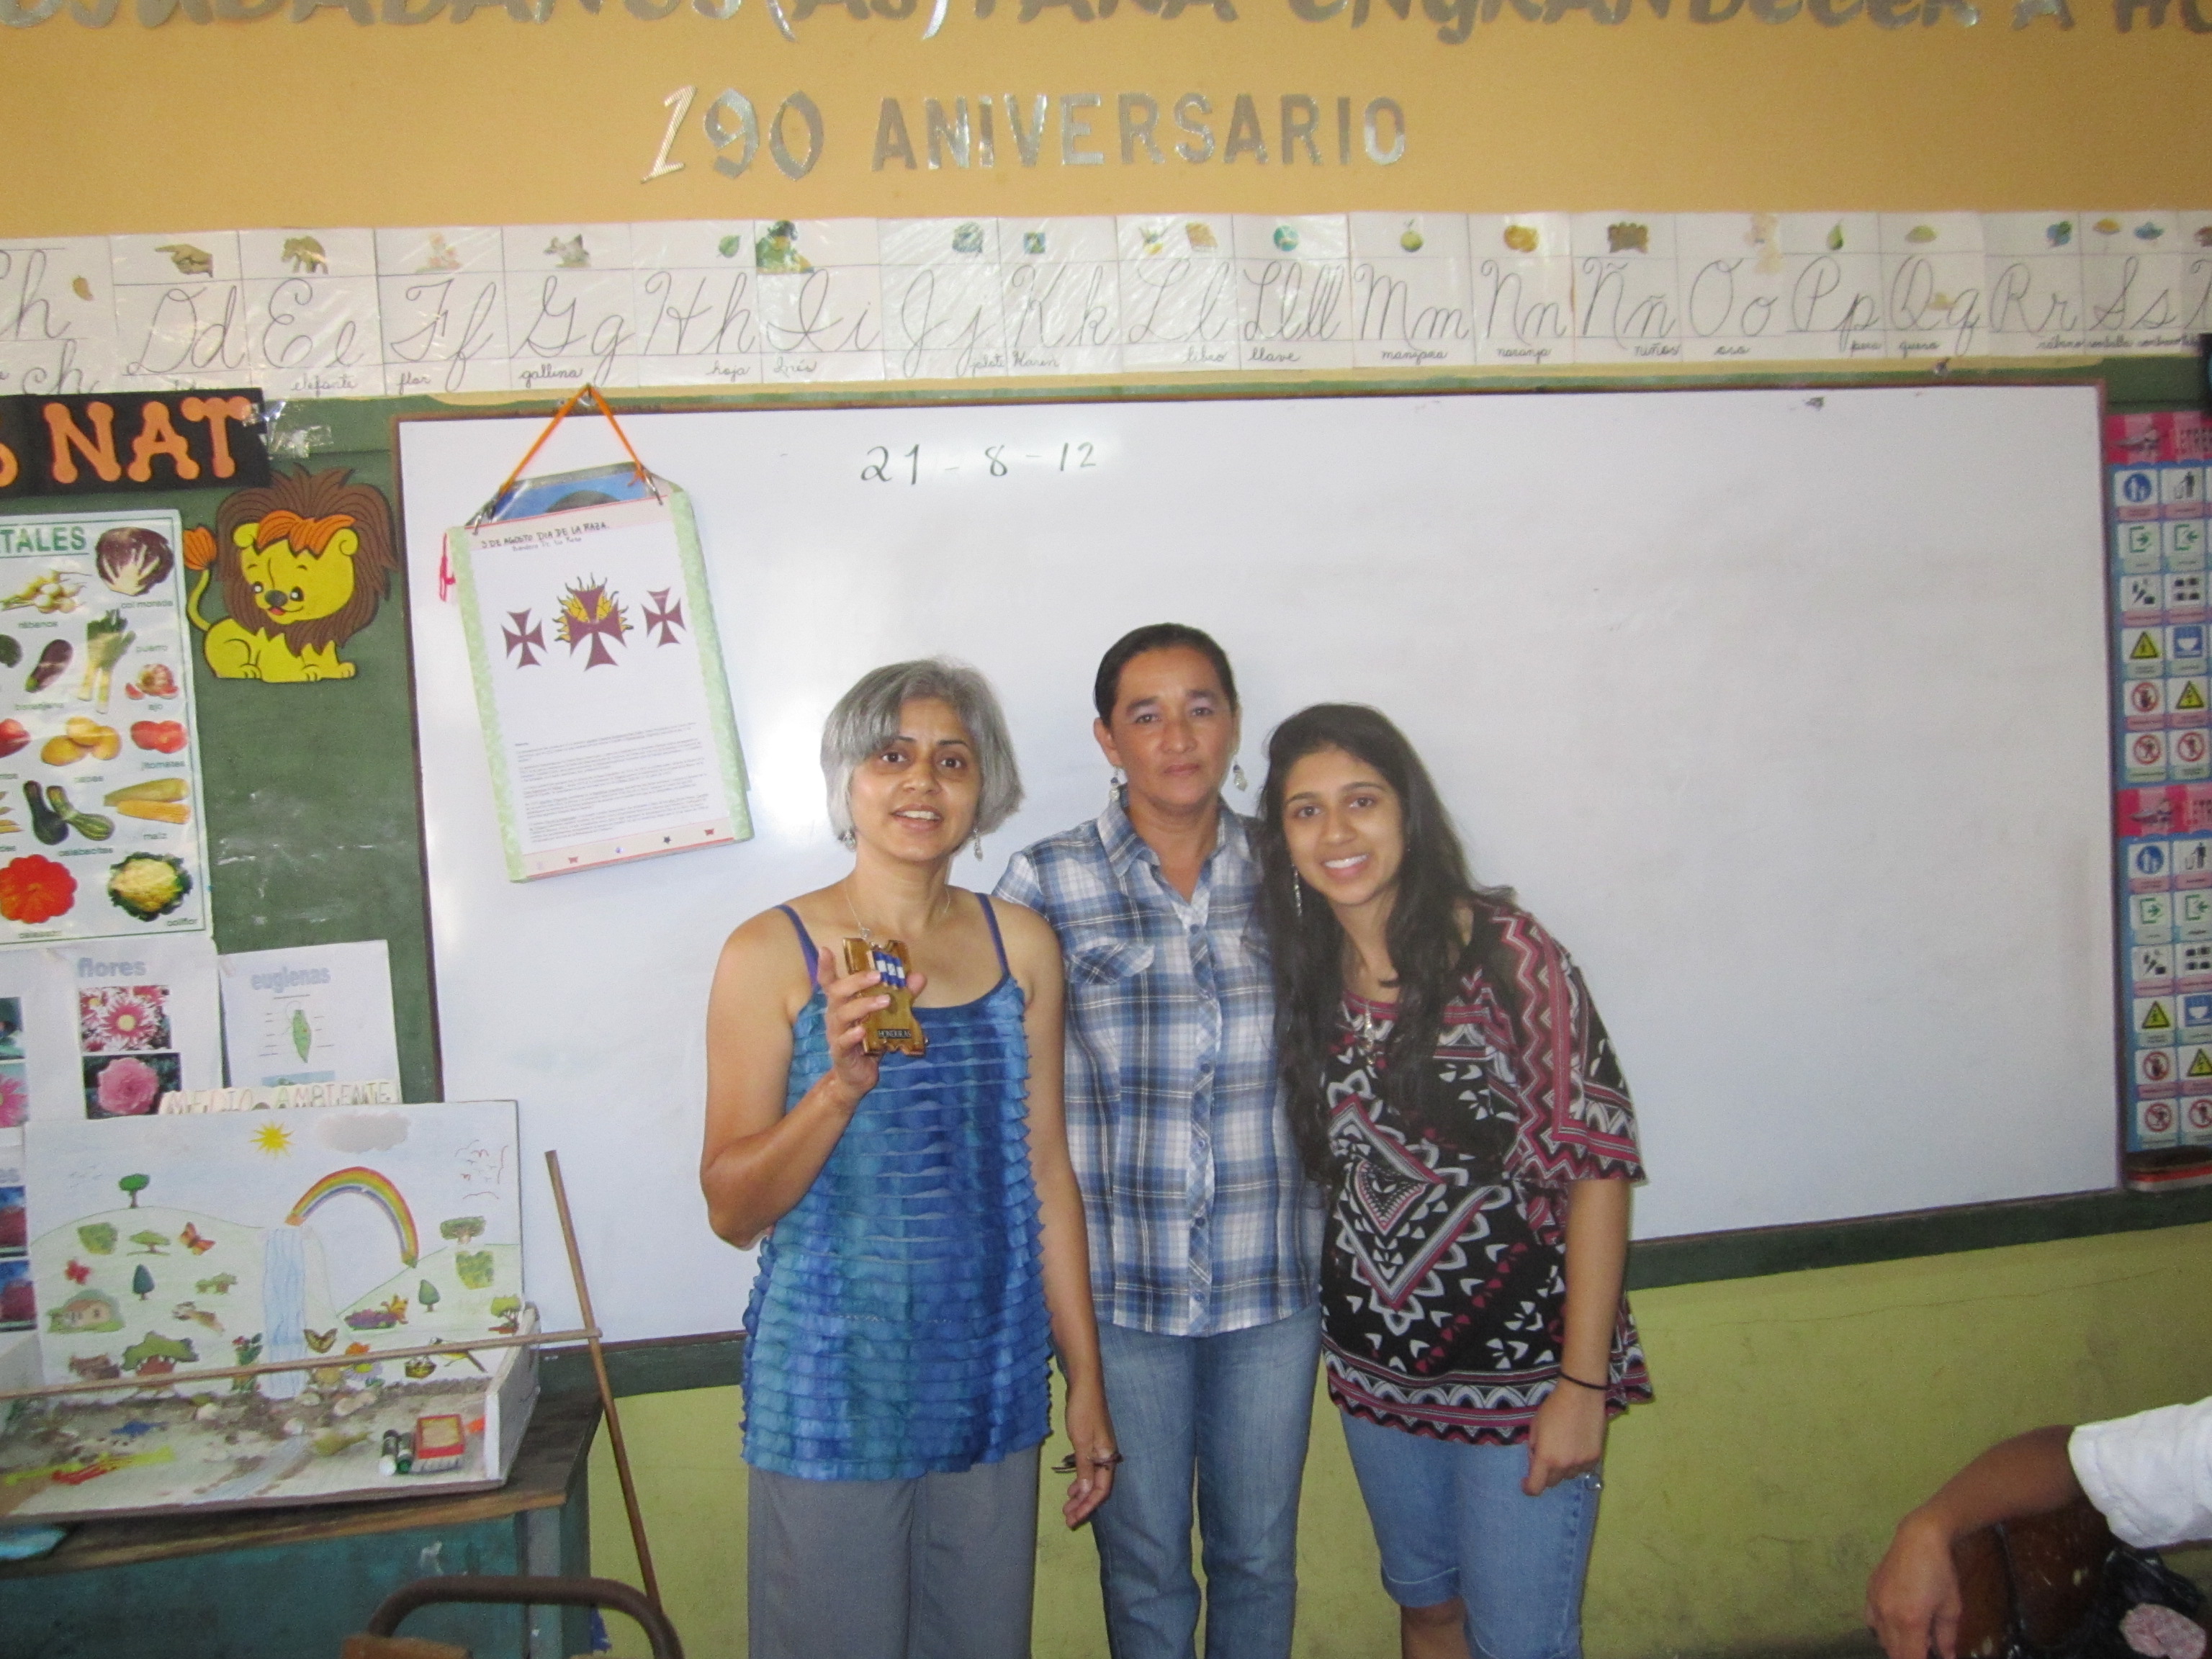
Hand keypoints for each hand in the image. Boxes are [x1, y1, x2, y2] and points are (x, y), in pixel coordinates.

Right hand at [819, 959, 928, 1106]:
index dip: (825, 967)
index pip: (830, 982)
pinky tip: (862, 1031)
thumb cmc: (869, 1041)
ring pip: (842, 1015)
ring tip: (885, 1000)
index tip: (825, 949)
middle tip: (878, 975)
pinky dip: (852, 1035)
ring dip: (863, 1005)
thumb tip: (919, 977)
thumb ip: (902, 997)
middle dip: (856, 981)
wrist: (856, 1076)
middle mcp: (835, 1015)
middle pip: (837, 992)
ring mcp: (836, 1034)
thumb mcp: (888, 1017)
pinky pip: (843, 1041)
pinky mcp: (840, 1053)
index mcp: (843, 1003)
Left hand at [1059, 1381, 1117, 1527]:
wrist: (1085, 1384)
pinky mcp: (1092, 1443)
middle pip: (1097, 1488)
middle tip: (1067, 1519)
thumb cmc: (1083, 1411)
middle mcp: (1106, 1455)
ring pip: (1092, 1479)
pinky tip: (1072, 1486)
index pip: (1100, 1490)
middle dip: (1083, 1505)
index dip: (1087, 1507)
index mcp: (1107, 1457)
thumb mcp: (1081, 1442)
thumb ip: (1084, 1467)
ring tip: (1067, 1507)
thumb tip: (1085, 1493)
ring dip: (1080, 1495)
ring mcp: (1099, 1449)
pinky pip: (1087, 1469)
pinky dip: (1079, 1480)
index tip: (1073, 1519)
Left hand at [1523, 1378, 1606, 1495]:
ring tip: (1563, 1449)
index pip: (1536, 1487)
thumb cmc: (1553, 1408)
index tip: (1526, 1483)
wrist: (1581, 1395)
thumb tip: (1535, 1462)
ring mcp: (1582, 1463)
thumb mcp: (1534, 1427)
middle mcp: (1564, 1465)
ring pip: (1569, 1476)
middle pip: (1553, 1482)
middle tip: (1546, 1458)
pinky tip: (1576, 1447)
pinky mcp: (1595, 1457)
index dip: (1529, 1488)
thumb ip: (1534, 1449)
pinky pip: (1583, 1468)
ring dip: (1563, 1469)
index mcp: (1546, 1458)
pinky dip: (1577, 1463)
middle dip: (1546, 1474)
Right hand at [1866, 1513, 1961, 1658]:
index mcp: (1911, 1621)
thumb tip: (1947, 1658)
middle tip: (1926, 1647)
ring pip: (1882, 1640)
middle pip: (1894, 1653)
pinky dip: (1883, 1630)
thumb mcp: (1951, 1608)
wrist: (1918, 1539)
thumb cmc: (1941, 1573)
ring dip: (1897, 1645)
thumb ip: (1946, 1638)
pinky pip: (1871, 1623)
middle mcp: (1887, 1616)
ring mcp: (1874, 1604)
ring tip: (1915, 1635)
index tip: (1930, 1657)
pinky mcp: (1868, 1593)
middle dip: (1910, 1656)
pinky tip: (1896, 1623)